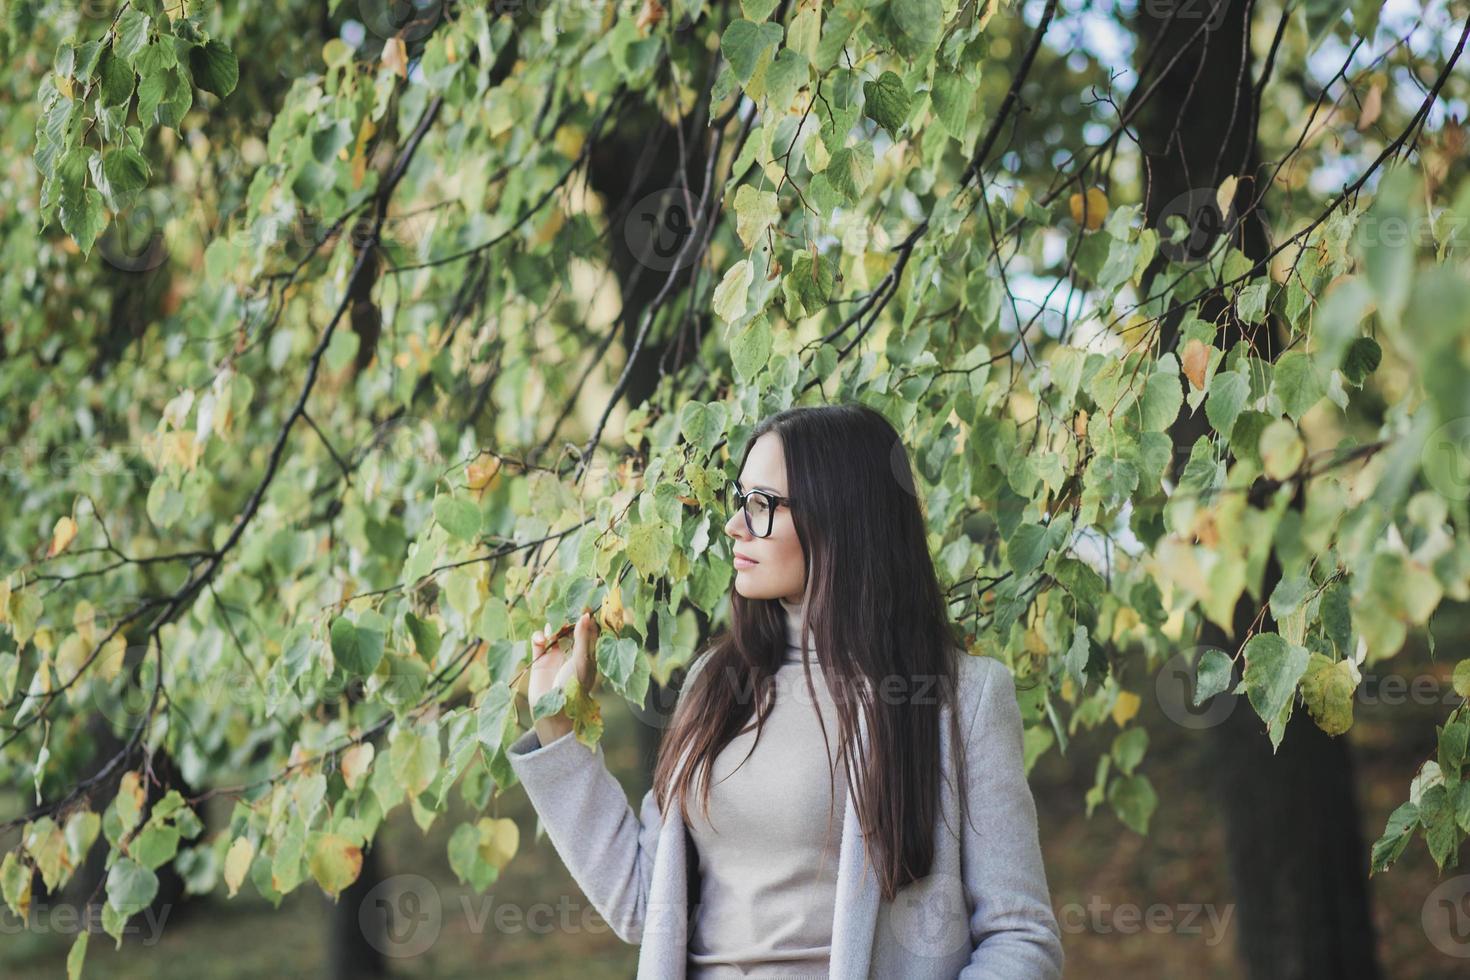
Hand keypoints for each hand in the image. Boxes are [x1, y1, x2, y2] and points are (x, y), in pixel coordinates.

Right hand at [529, 610, 599, 743]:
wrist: (553, 712)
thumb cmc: (574, 688)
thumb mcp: (581, 661)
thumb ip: (582, 638)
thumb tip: (586, 615)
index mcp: (588, 656)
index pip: (588, 633)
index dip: (586, 620)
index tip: (585, 605)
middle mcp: (572, 655)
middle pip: (570, 631)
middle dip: (566, 621)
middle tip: (564, 612)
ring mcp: (556, 658)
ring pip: (553, 635)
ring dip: (552, 629)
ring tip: (552, 632)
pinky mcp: (540, 662)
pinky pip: (539, 643)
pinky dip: (539, 637)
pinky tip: (541, 639)